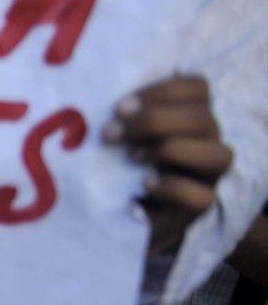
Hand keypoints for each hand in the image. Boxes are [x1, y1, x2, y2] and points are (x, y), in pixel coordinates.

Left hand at [108, 75, 230, 253]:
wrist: (114, 216)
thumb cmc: (113, 166)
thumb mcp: (115, 137)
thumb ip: (117, 117)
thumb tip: (85, 98)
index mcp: (189, 115)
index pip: (197, 87)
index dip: (161, 91)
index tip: (119, 106)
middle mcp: (206, 141)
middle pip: (202, 118)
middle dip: (153, 121)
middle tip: (109, 133)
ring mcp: (207, 175)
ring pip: (219, 154)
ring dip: (171, 150)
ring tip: (133, 158)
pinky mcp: (199, 206)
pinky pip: (203, 197)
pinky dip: (172, 188)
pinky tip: (144, 184)